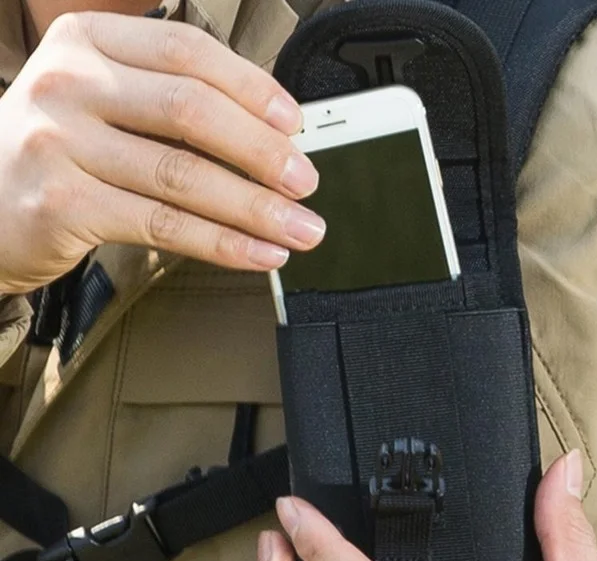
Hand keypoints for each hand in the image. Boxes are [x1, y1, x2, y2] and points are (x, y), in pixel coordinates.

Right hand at [0, 12, 323, 292]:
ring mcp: (60, 141)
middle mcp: (71, 82)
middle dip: (263, 152)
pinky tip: (261, 254)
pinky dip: (223, 243)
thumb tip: (271, 138)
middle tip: (307, 182)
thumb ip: (171, 105)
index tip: (296, 126)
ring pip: (183, 175)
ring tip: (301, 229)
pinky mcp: (62, 203)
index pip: (189, 51)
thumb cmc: (62, 153)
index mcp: (90, 41)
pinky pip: (164, 225)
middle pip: (192, 110)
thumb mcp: (104, 103)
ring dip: (256, 208)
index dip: (253, 90)